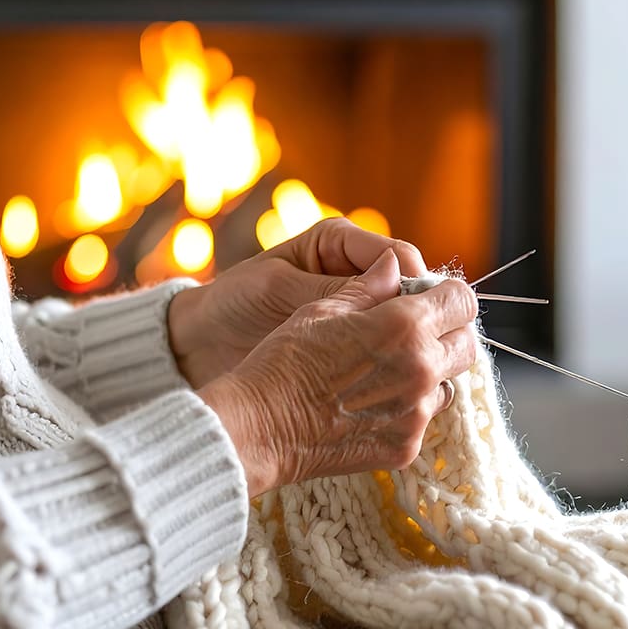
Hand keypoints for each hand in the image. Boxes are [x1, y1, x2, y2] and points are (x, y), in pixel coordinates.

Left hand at [168, 218, 427, 386]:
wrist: (202, 344)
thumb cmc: (233, 303)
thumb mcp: (279, 289)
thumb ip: (331, 286)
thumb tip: (391, 281)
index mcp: (341, 244)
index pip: (399, 255)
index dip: (415, 281)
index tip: (417, 310)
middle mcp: (357, 274)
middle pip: (414, 291)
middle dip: (423, 315)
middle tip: (426, 343)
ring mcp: (360, 312)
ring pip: (409, 325)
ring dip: (414, 345)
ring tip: (416, 368)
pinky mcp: (356, 345)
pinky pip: (391, 352)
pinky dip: (398, 367)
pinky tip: (399, 384)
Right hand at [197, 250, 477, 496]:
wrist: (260, 428)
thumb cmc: (284, 361)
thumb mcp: (322, 309)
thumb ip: (369, 286)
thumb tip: (394, 265)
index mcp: (404, 326)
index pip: (462, 300)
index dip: (447, 295)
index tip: (430, 298)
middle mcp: (421, 369)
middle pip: (467, 344)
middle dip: (449, 333)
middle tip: (417, 333)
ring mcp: (416, 413)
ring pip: (448, 384)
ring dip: (430, 373)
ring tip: (387, 371)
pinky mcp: (405, 446)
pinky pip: (423, 419)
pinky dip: (406, 408)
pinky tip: (370, 403)